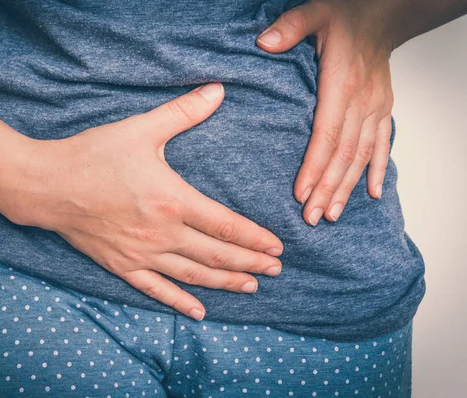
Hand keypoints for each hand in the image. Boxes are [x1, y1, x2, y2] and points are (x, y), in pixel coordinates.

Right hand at [9, 83, 283, 320]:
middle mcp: (162, 233)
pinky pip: (156, 290)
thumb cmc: (93, 155)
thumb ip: (183, 113)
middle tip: (277, 271)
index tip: (278, 247)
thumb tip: (218, 90)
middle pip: (216, 255)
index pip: (226, 226)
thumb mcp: (141, 129)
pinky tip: (199, 313)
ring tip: (251, 287)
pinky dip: (180, 302)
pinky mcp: (122, 265)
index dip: (255, 239)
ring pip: (193, 276)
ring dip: (225, 283)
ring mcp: (142, 254)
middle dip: (250, 263)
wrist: (46, 185)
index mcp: (172, 201)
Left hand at [256, 0, 395, 224]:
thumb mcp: (314, 12)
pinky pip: (383, 144)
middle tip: (312, 217)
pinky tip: (371, 194)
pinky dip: (377, 170)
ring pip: (363, 155)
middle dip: (327, 188)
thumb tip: (264, 43)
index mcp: (342, 83)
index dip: (314, 166)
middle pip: (344, 153)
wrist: (381, 14)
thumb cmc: (345, 16)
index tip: (301, 193)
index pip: (326, 134)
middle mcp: (362, 100)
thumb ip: (289, 27)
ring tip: (332, 214)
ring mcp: (376, 107)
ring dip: (348, 187)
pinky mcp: (383, 109)